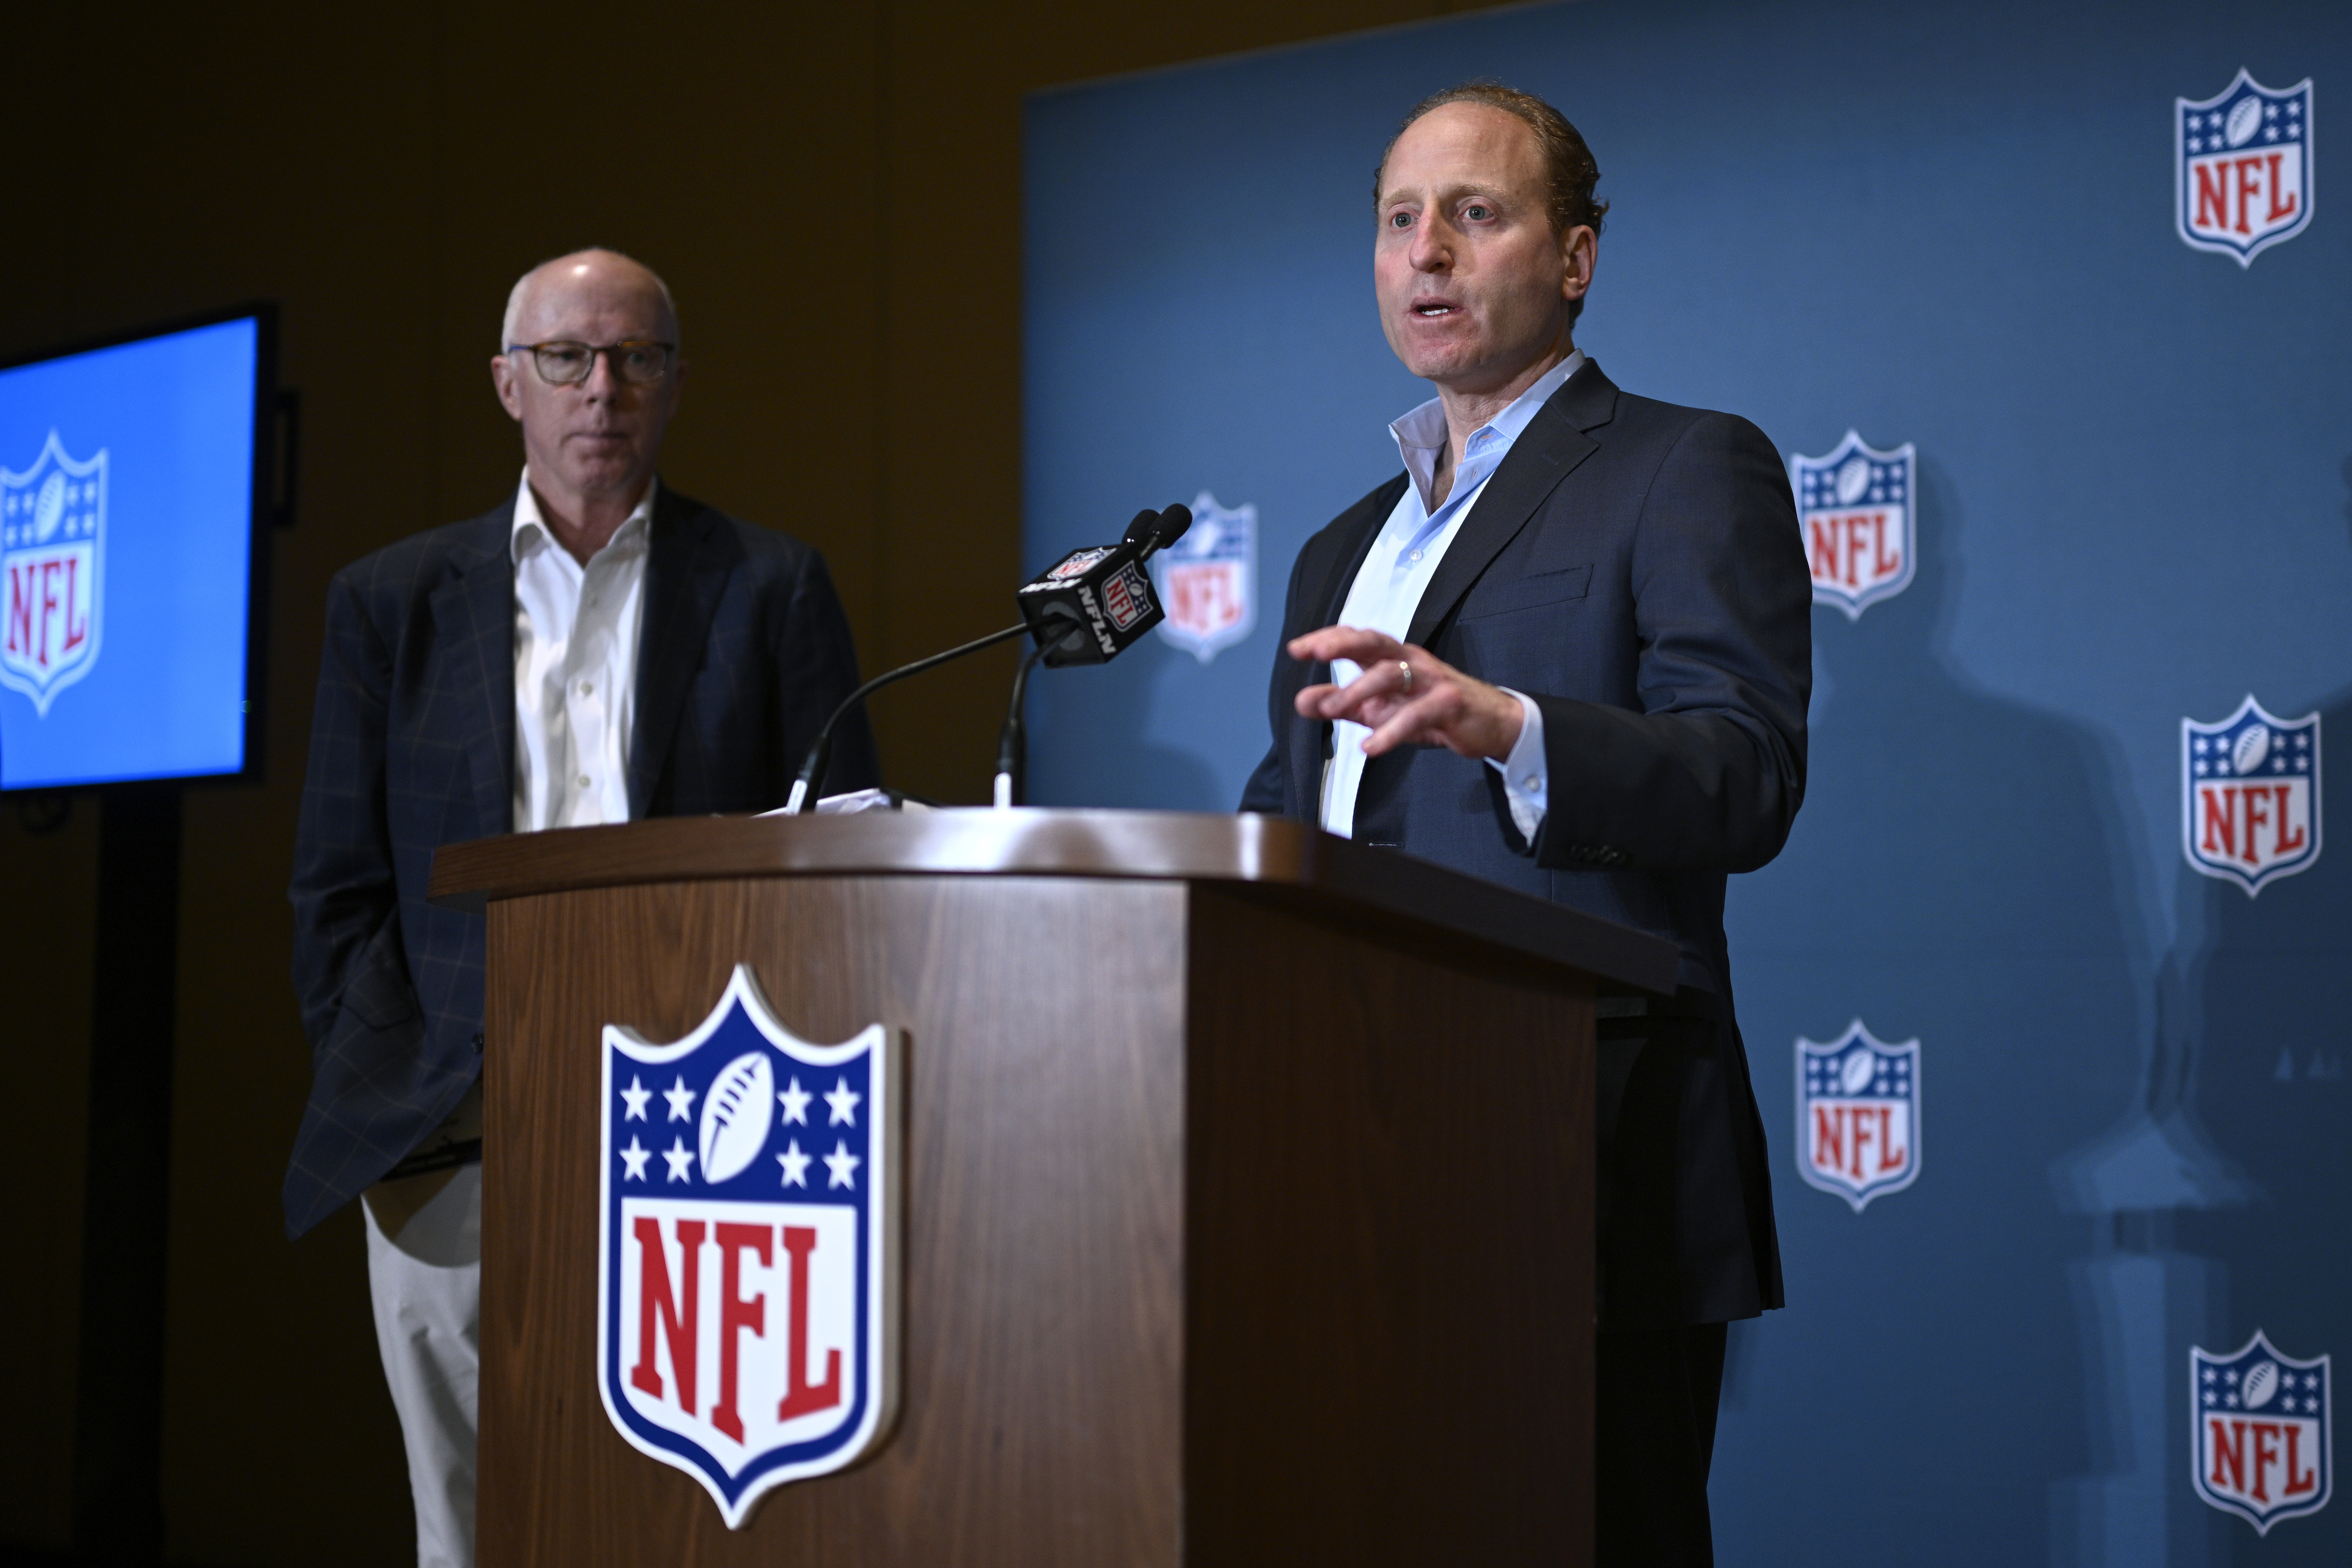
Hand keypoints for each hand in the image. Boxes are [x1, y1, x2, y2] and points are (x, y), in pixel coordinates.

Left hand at [1289, 625, 1523, 761]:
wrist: (1490, 724)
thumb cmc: (1433, 710)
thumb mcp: (1381, 709)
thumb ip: (1342, 704)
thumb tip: (1302, 701)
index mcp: (1393, 658)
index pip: (1358, 639)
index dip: (1328, 639)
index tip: (1297, 648)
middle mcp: (1411, 662)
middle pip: (1374, 644)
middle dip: (1343, 644)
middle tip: (1314, 653)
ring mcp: (1432, 681)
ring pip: (1392, 674)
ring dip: (1359, 690)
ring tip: (1332, 708)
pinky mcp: (1449, 705)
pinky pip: (1417, 714)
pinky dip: (1391, 730)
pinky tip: (1370, 747)